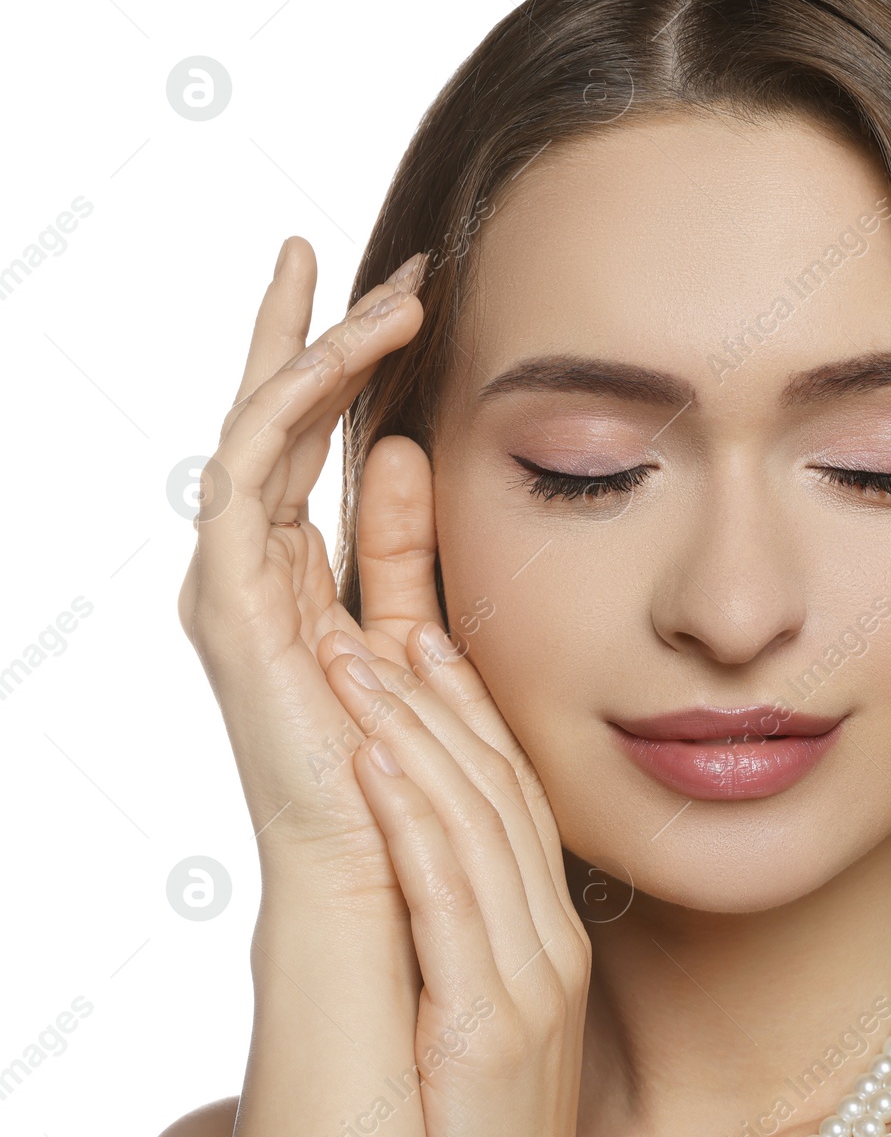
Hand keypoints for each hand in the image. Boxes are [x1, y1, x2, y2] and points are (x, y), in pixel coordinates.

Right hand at [177, 236, 428, 926]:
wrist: (384, 870)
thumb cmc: (408, 774)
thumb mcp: (415, 632)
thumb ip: (405, 550)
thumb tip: (411, 457)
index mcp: (291, 580)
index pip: (311, 448)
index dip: (350, 368)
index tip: (413, 299)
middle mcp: (250, 573)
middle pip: (276, 422)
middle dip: (328, 335)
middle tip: (400, 266)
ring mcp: (231, 587)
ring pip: (259, 429)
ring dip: (318, 352)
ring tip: (390, 294)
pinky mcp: (229, 605)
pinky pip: (245, 476)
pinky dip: (287, 409)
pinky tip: (343, 359)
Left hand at [316, 618, 593, 1136]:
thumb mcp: (480, 1022)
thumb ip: (468, 942)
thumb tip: (420, 876)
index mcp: (549, 938)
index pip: (514, 799)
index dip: (472, 714)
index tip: (428, 640)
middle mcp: (551, 944)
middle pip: (500, 793)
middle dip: (439, 700)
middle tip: (387, 619)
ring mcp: (532, 981)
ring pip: (477, 827)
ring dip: (414, 736)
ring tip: (361, 662)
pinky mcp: (494, 1025)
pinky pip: (449, 900)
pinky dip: (412, 822)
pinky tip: (373, 764)